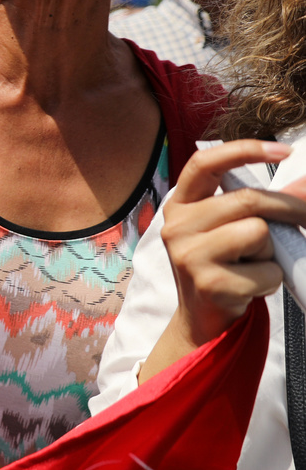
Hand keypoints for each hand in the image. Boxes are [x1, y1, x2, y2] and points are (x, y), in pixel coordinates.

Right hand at [140, 140, 303, 381]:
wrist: (203, 320)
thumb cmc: (223, 267)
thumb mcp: (232, 229)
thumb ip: (260, 205)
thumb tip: (303, 186)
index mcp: (180, 205)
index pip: (204, 163)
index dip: (242, 150)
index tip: (282, 150)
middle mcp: (176, 226)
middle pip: (248, 199)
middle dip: (288, 207)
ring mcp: (188, 255)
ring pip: (257, 231)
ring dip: (271, 249)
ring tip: (255, 262)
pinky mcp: (209, 283)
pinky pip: (264, 270)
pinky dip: (271, 279)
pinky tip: (250, 286)